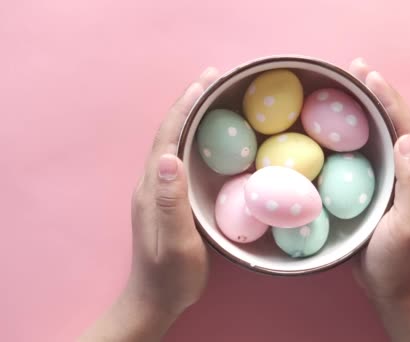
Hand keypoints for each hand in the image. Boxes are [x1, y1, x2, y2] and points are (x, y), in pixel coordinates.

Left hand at [81, 67, 219, 340]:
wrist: (155, 300)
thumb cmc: (171, 275)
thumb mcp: (175, 241)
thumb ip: (171, 201)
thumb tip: (170, 156)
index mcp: (153, 187)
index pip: (168, 135)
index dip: (186, 105)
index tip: (207, 81)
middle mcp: (153, 182)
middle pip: (170, 132)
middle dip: (190, 102)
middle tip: (217, 79)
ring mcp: (159, 191)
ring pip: (176, 142)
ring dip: (193, 116)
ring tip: (215, 98)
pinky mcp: (168, 199)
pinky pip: (182, 157)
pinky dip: (196, 137)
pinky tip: (212, 139)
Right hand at [349, 58, 409, 300]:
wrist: (392, 287)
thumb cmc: (400, 260)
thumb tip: (406, 139)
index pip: (406, 127)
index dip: (389, 99)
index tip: (368, 75)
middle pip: (396, 123)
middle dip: (377, 94)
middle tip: (353, 69)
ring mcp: (397, 179)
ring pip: (383, 134)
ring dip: (366, 108)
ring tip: (346, 86)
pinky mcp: (380, 188)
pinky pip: (369, 151)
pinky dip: (356, 131)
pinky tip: (338, 125)